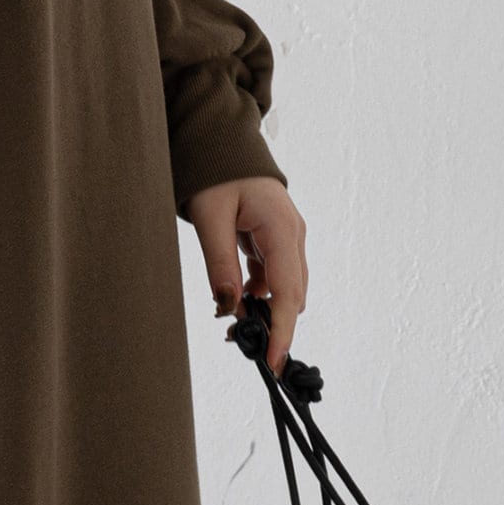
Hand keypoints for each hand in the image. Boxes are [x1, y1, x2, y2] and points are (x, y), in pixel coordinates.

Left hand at [184, 176, 306, 377]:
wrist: (223, 144)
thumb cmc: (217, 173)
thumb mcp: (210, 217)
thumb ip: (219, 262)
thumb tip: (228, 307)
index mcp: (282, 228)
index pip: (288, 292)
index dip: (282, 330)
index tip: (275, 360)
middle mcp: (293, 236)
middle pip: (292, 295)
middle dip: (274, 325)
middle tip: (240, 346)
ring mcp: (288, 239)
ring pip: (285, 288)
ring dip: (265, 310)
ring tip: (232, 327)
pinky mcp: (277, 241)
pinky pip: (274, 277)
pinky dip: (259, 294)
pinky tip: (236, 301)